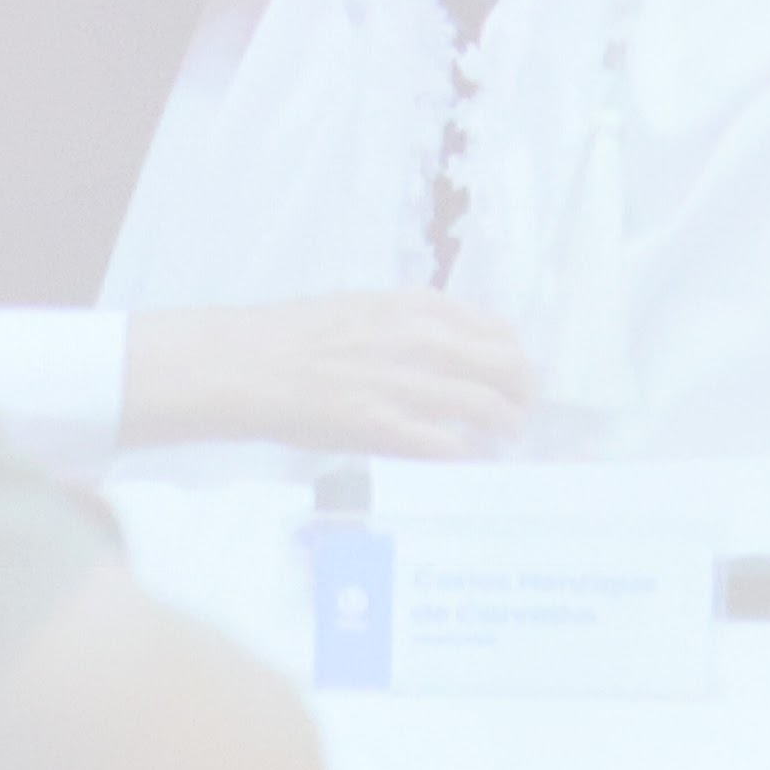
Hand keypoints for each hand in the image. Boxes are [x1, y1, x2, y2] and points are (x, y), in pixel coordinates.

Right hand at [126, 294, 537, 458]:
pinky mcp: (386, 427)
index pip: (498, 329)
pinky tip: (468, 463)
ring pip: (489, 408)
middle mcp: (423, 340)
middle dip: (522, 394)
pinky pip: (450, 446)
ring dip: (504, 428)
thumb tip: (448, 349)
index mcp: (417, 307)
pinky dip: (468, 457)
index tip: (511, 377)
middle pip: (507, 367)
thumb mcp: (365, 309)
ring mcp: (406, 384)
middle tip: (517, 415)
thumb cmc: (295, 337)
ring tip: (502, 442)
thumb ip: (411, 326)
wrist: (247, 364)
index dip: (513, 358)